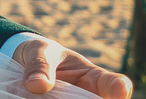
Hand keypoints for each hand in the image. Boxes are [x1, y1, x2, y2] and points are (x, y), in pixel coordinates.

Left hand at [12, 38, 132, 98]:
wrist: (25, 65)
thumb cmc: (42, 54)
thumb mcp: (40, 51)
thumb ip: (40, 65)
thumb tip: (36, 86)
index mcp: (95, 78)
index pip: (115, 84)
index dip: (119, 88)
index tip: (119, 89)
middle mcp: (91, 97)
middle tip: (63, 95)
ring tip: (39, 95)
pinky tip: (28, 98)